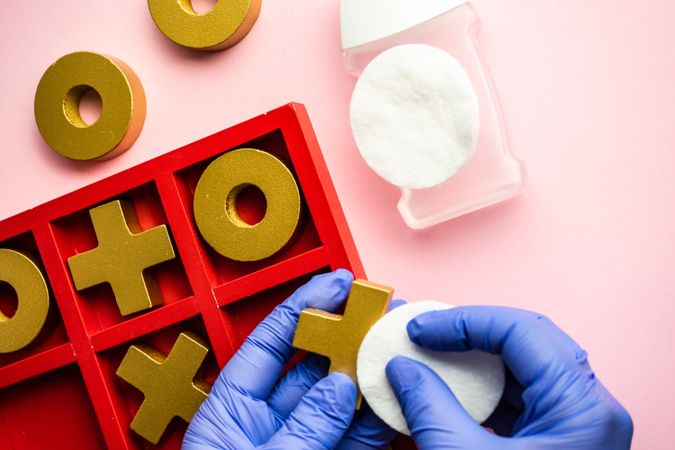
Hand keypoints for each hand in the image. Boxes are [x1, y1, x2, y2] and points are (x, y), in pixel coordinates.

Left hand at [183, 269, 395, 449]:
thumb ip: (302, 426)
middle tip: (378, 315)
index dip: (302, 309)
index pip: (268, 343)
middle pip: (311, 368)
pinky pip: (352, 439)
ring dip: (367, 379)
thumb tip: (339, 386)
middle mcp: (265, 423)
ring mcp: (297, 443)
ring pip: (337, 403)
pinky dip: (375, 423)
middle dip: (346, 339)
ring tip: (395, 353)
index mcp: (231, 411)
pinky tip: (393, 403)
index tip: (334, 283)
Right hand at [385, 306, 632, 448]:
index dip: (463, 320)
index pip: (521, 330)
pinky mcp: (554, 440)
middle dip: (466, 334)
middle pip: (524, 342)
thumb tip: (401, 368)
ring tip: (427, 355)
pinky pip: (516, 398)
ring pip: (520, 368)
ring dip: (469, 360)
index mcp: (580, 409)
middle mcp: (585, 410)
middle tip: (422, 333)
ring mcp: (572, 426)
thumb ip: (427, 406)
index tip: (420, 327)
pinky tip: (443, 388)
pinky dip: (477, 389)